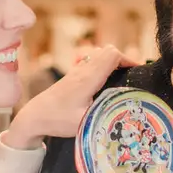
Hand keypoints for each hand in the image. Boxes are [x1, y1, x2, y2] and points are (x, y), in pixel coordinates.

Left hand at [5, 45, 135, 150]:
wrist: (33, 116)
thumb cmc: (58, 119)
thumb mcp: (86, 121)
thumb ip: (107, 115)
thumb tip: (128, 114)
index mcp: (89, 77)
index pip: (113, 55)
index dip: (128, 59)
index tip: (138, 72)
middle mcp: (83, 70)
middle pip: (108, 51)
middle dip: (123, 60)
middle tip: (132, 76)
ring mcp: (76, 71)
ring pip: (99, 55)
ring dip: (112, 62)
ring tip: (122, 78)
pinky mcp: (72, 76)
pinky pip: (92, 62)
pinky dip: (102, 66)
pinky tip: (104, 82)